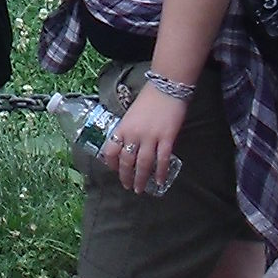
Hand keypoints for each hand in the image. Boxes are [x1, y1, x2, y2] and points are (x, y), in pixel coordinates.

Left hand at [108, 80, 187, 195]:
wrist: (166, 87)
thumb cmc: (148, 99)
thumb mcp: (131, 114)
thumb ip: (128, 130)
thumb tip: (128, 146)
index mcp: (123, 127)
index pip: (111, 151)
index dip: (111, 164)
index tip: (114, 171)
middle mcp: (134, 134)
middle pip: (126, 161)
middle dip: (126, 176)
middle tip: (128, 186)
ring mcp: (150, 137)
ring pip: (143, 164)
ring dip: (141, 179)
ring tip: (140, 189)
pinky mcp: (166, 138)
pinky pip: (162, 159)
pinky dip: (161, 172)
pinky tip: (160, 182)